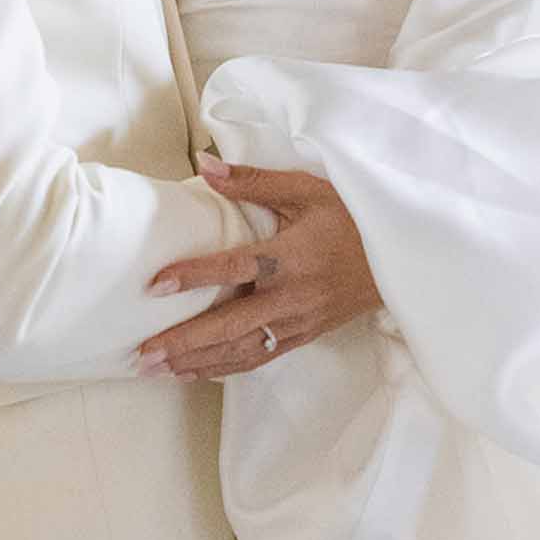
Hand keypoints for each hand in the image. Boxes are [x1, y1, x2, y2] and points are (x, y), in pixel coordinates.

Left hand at [135, 154, 381, 380]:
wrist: (397, 258)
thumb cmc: (348, 217)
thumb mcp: (305, 190)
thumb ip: (252, 181)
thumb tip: (205, 166)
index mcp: (291, 256)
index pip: (235, 268)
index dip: (194, 276)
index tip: (155, 286)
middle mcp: (292, 297)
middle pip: (231, 326)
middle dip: (184, 342)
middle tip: (143, 355)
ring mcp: (298, 322)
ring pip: (241, 350)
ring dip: (197, 362)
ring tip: (156, 369)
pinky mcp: (304, 337)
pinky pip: (258, 358)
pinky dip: (224, 368)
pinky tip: (195, 372)